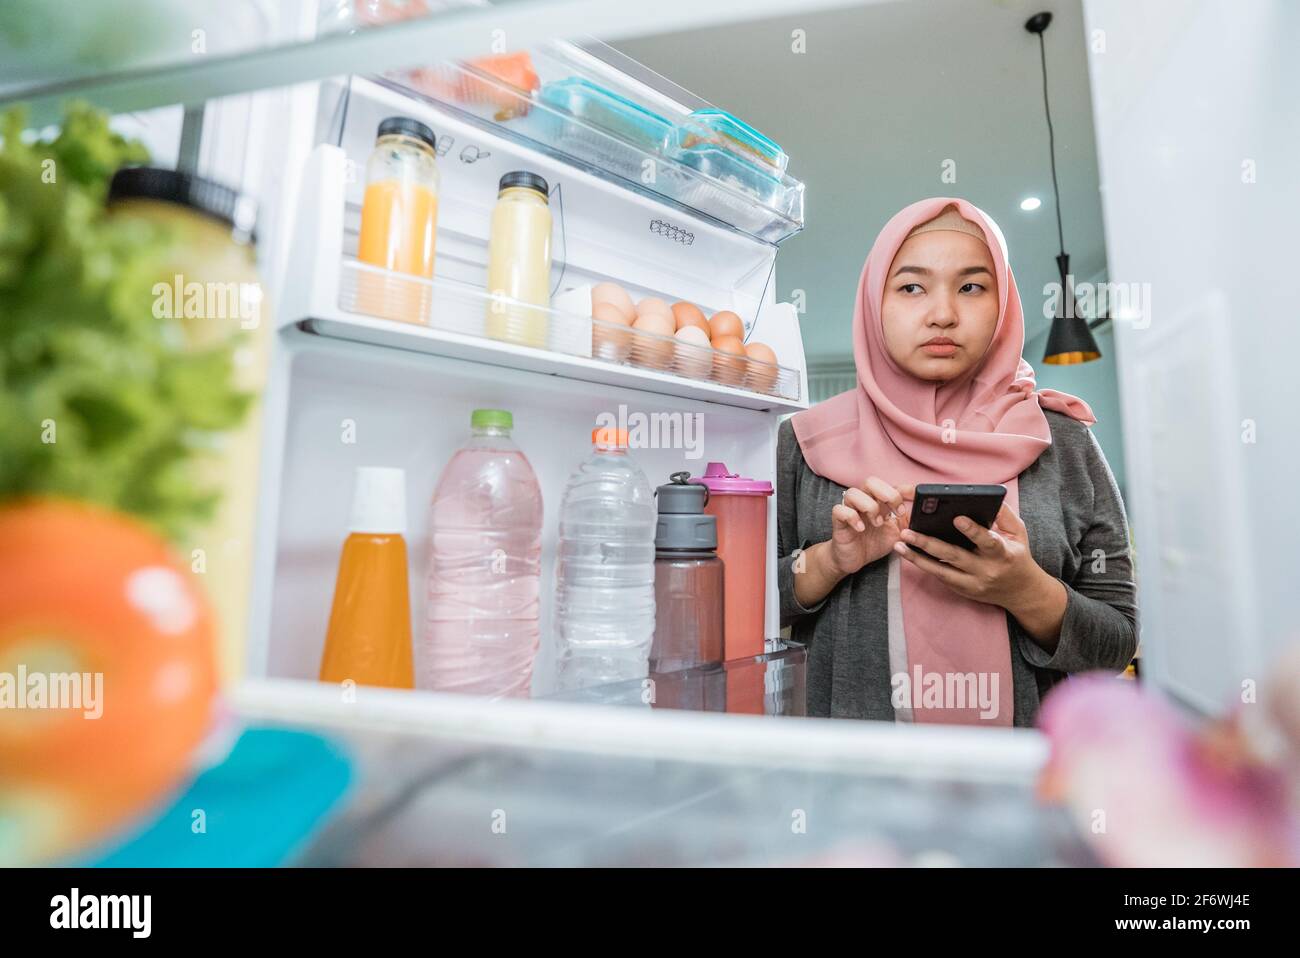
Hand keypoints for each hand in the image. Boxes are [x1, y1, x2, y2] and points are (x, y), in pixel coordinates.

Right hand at [828, 477, 915, 575]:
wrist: (853, 560)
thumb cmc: (874, 543)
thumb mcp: (898, 533)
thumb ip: (909, 522)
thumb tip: (924, 513)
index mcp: (879, 502)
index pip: (891, 485)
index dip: (904, 489)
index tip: (914, 499)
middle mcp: (864, 502)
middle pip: (870, 481)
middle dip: (887, 494)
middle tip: (896, 513)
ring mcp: (850, 510)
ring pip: (853, 493)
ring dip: (869, 506)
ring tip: (877, 523)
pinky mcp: (839, 522)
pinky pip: (839, 510)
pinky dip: (852, 517)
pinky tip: (861, 528)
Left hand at [892, 502, 1050, 613]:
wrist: (1022, 593)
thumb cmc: (1018, 556)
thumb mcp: (1018, 533)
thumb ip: (1004, 515)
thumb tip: (987, 497)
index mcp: (1003, 554)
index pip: (988, 542)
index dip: (972, 531)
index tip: (957, 518)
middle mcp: (986, 571)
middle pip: (954, 557)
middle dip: (928, 543)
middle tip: (907, 531)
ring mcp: (973, 584)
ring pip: (941, 571)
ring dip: (917, 558)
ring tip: (899, 545)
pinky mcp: (963, 591)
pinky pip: (941, 577)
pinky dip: (925, 565)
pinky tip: (908, 554)